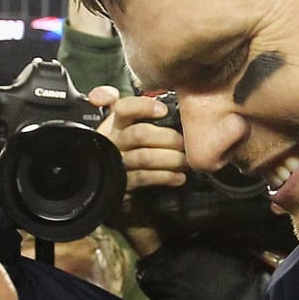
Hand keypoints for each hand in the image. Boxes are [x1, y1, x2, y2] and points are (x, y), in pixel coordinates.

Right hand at [88, 85, 191, 256]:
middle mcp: (113, 142)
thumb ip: (144, 112)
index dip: (142, 106)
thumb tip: (163, 101)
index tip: (164, 111)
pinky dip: (165, 176)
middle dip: (167, 138)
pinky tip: (179, 177)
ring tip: (185, 162)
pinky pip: (144, 177)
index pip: (122, 107)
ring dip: (170, 158)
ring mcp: (116, 164)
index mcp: (116, 124)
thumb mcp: (137, 132)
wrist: (125, 197)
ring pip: (144, 156)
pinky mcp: (122, 184)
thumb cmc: (135, 156)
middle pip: (139, 134)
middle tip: (184, 144)